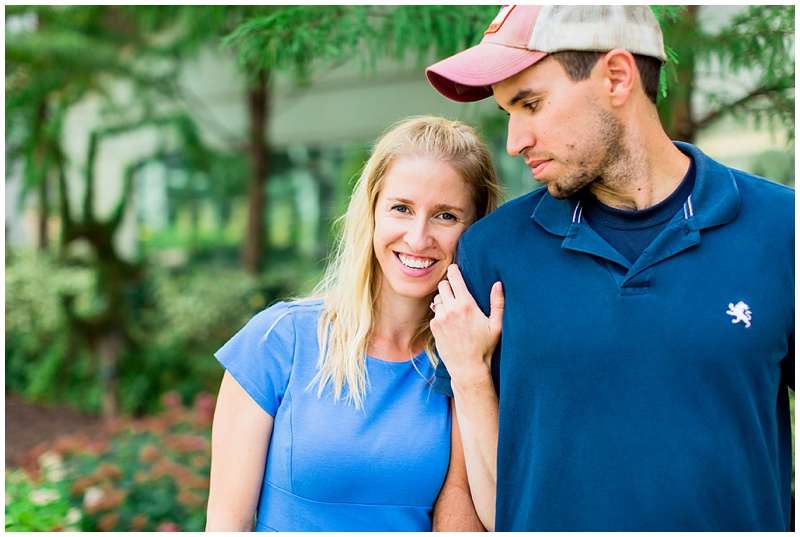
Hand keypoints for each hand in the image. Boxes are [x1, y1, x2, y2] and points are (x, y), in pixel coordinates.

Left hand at [430, 264, 503, 378]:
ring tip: (454, 309)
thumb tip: (498, 284)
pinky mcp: (434, 327)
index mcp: (466, 304)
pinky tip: (450, 322)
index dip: (454, 271)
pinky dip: (441, 314)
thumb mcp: (496, 325)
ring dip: (444, 299)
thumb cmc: (485, 346)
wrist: (468, 367)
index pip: (454, 277)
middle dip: (449, 285)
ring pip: (437, 298)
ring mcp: (440, 318)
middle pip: (443, 284)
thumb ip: (498, 303)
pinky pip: (435, 313)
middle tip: (457, 291)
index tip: (456, 270)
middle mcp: (450, 309)